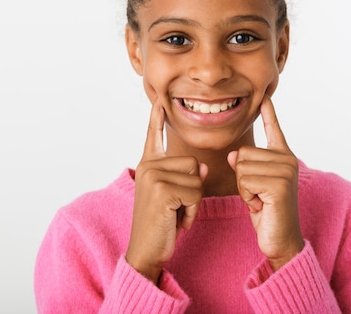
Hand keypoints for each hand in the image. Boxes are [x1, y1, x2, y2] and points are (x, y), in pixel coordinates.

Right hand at [125, 98, 207, 283]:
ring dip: (194, 201)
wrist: (146, 250)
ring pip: (197, 177)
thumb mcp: (174, 196)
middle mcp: (148, 166)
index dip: (157, 118)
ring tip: (175, 214)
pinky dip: (193, 210)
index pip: (154, 135)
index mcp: (149, 165)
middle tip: (175, 208)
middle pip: (194, 162)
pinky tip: (177, 221)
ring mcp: (153, 176)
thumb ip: (185, 176)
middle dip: (193, 189)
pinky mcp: (162, 189)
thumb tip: (204, 166)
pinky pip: (196, 192)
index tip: (160, 100)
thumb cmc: (161, 223)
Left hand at [228, 95, 303, 270]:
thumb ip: (246, 166)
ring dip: (244, 189)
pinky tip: (261, 205)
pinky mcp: (279, 183)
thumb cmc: (267, 212)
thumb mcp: (252, 185)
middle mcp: (287, 159)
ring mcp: (286, 170)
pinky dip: (247, 196)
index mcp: (283, 157)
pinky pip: (245, 180)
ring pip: (242, 167)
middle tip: (259, 195)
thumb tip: (234, 155)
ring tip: (261, 200)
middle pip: (243, 153)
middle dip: (243, 178)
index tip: (265, 97)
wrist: (280, 239)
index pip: (273, 129)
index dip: (268, 113)